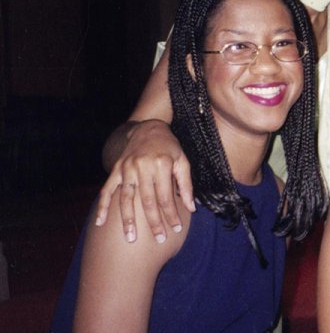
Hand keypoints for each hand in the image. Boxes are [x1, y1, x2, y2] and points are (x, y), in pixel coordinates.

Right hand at [94, 120, 194, 242]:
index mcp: (162, 165)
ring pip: (126, 198)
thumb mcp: (182, 161)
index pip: (166, 196)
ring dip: (128, 220)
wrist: (148, 128)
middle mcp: (143, 167)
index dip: (171, 214)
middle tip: (159, 239)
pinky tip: (99, 223)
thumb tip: (191, 208)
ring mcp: (127, 169)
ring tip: (130, 238)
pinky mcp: (116, 170)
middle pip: (148, 201)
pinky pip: (107, 190)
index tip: (175, 229)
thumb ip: (186, 185)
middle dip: (154, 222)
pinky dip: (102, 207)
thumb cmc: (169, 147)